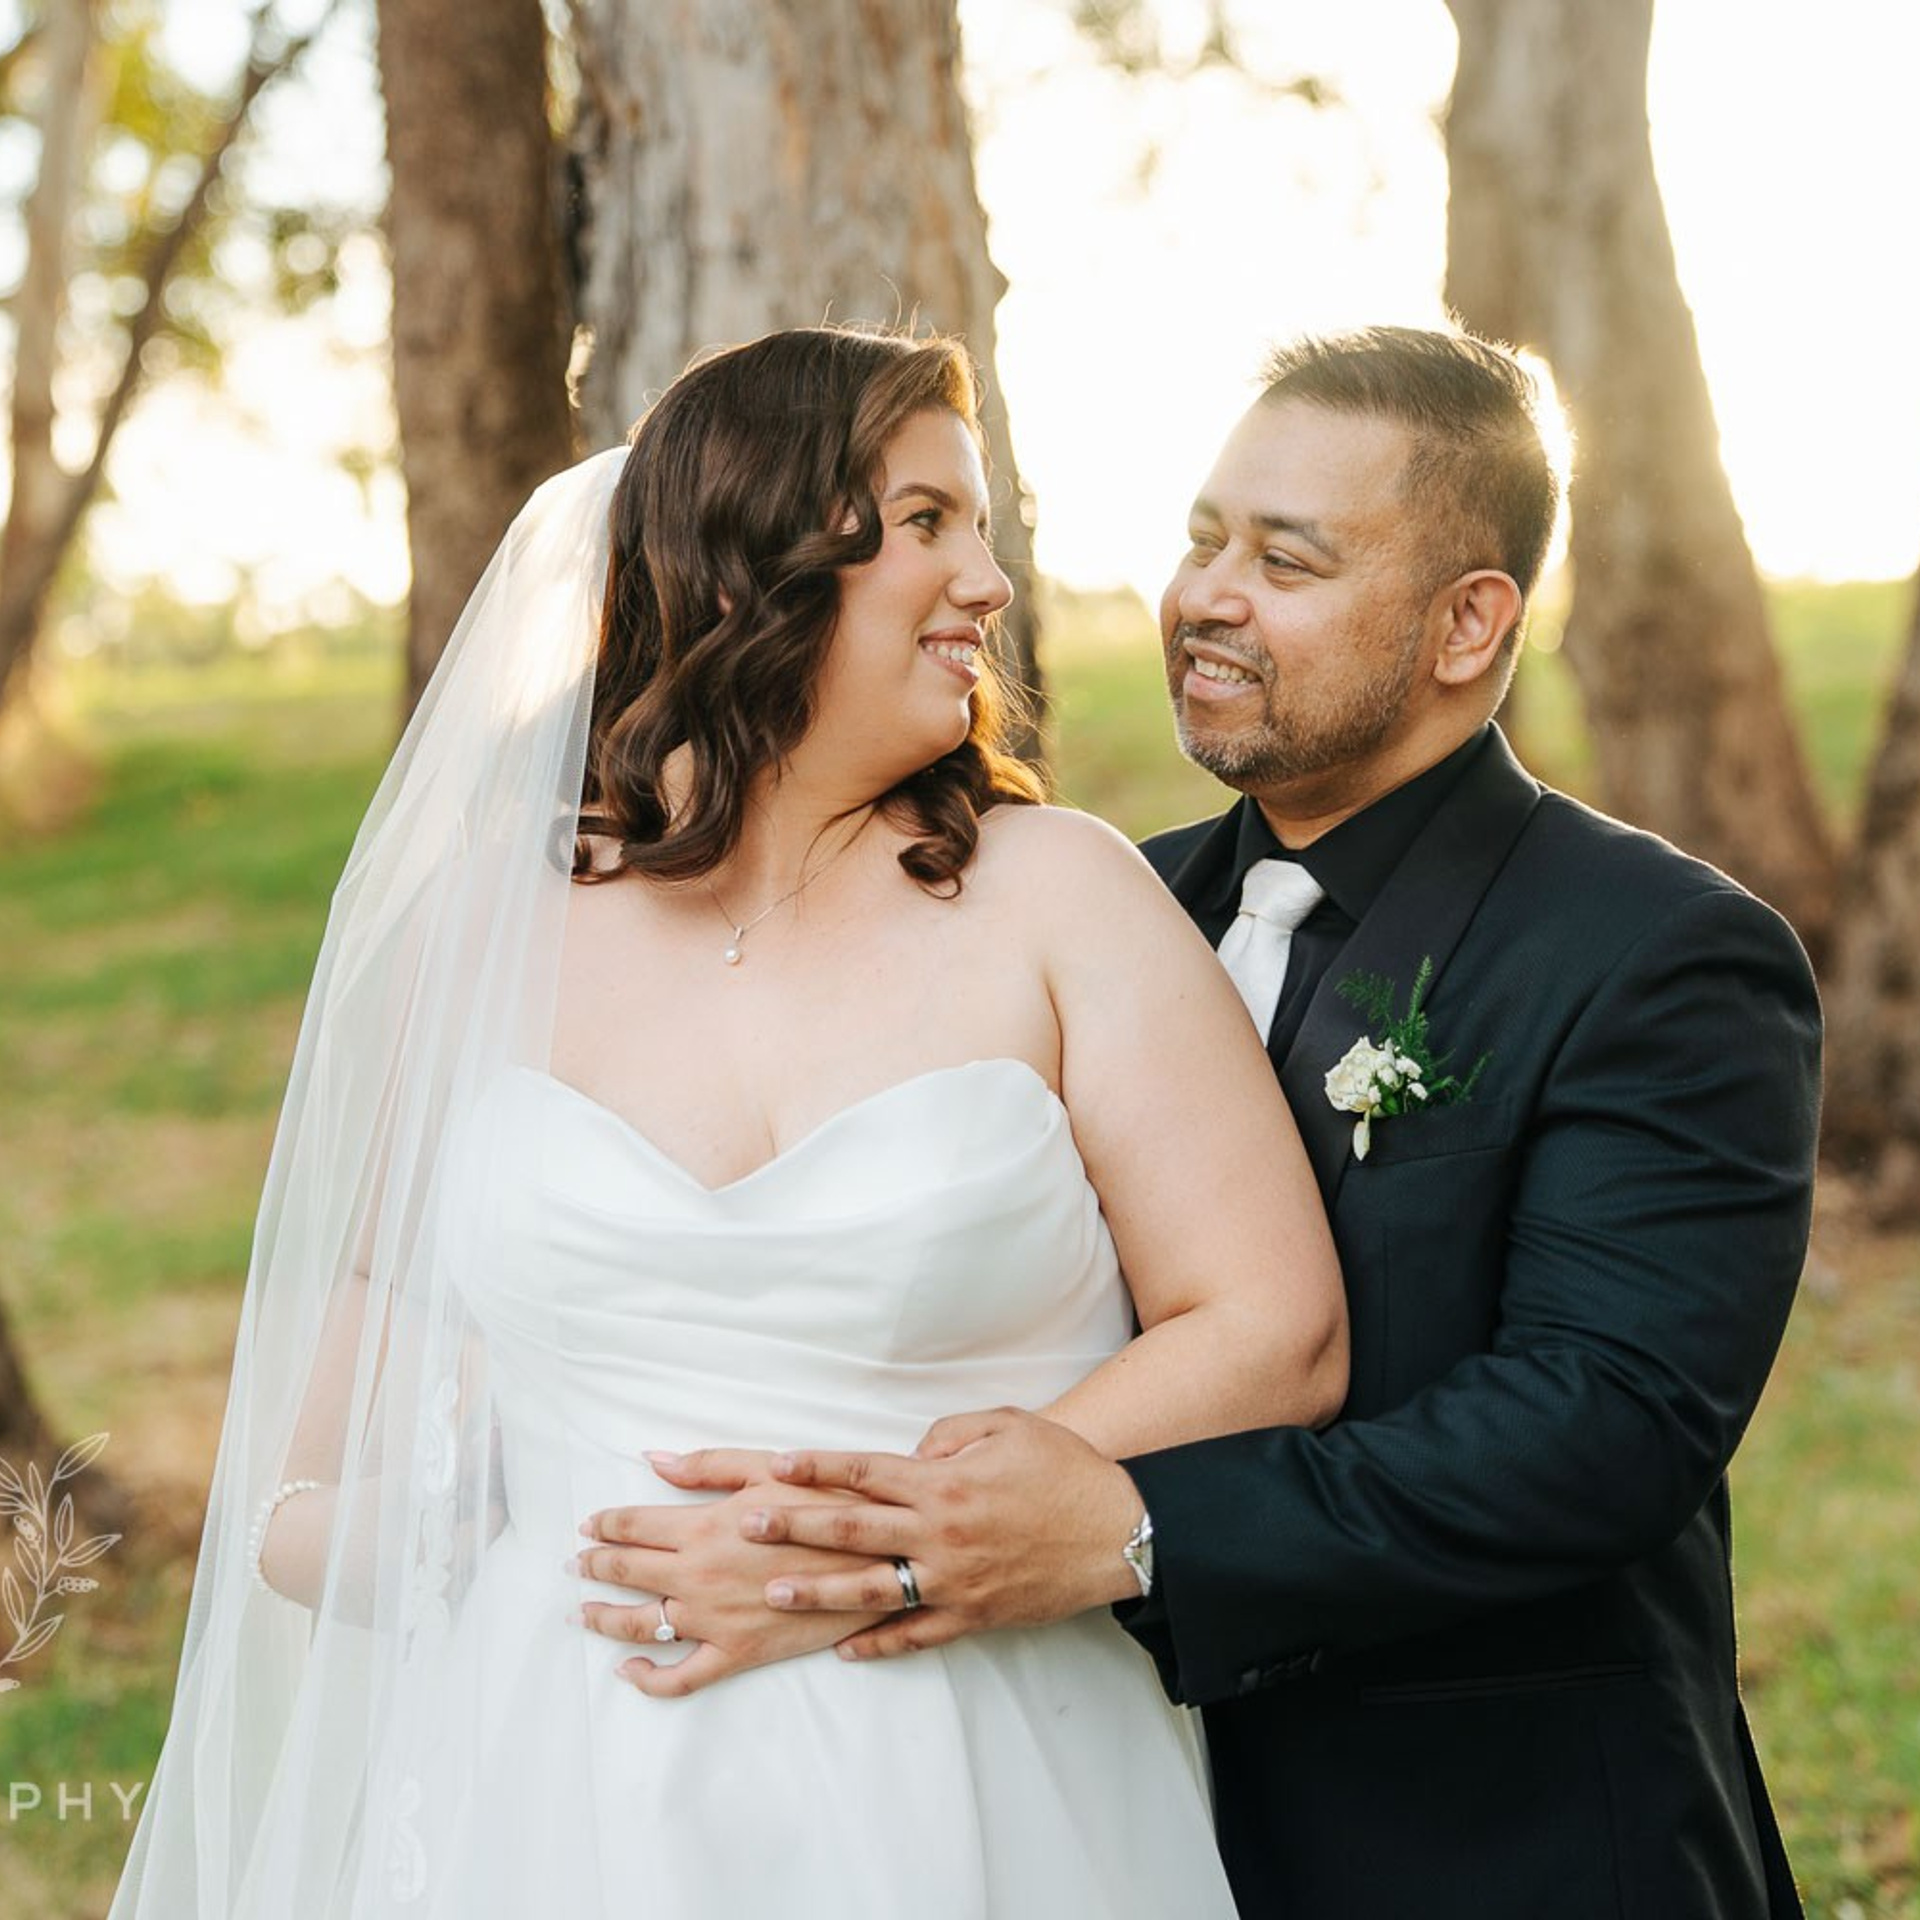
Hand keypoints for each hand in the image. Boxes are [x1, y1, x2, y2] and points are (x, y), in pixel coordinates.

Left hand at [572, 1448, 890, 1697]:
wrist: (875, 1560)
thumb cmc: (824, 1505)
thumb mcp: (767, 1469)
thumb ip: (706, 1466)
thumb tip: (651, 1459)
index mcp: (703, 1527)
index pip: (633, 1524)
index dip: (605, 1522)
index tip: (588, 1523)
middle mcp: (698, 1576)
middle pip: (626, 1571)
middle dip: (594, 1564)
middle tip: (576, 1562)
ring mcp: (713, 1620)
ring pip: (639, 1625)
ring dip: (602, 1617)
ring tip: (582, 1611)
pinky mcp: (736, 1655)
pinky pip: (680, 1678)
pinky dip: (648, 1680)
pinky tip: (630, 1671)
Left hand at [745, 1408, 1144, 1659]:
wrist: (1120, 1532)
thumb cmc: (1065, 1470)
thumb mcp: (1009, 1425)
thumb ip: (950, 1431)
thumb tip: (911, 1451)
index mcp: (944, 1481)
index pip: (866, 1470)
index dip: (818, 1466)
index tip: (774, 1464)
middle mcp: (940, 1532)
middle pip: (853, 1528)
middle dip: (795, 1526)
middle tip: (748, 1524)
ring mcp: (954, 1579)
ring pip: (873, 1589)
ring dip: (818, 1591)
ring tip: (773, 1592)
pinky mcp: (974, 1615)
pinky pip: (917, 1634)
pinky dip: (880, 1644)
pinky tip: (843, 1649)